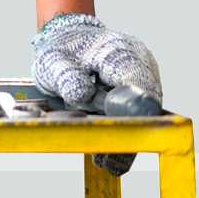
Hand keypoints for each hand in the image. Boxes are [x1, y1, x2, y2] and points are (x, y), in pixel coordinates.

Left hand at [31, 13, 162, 175]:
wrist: (70, 38)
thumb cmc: (62, 49)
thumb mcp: (52, 61)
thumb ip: (65, 76)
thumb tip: (82, 95)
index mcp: (117, 48)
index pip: (136, 79)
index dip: (134, 107)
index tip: (126, 131)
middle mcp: (139, 59)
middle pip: (147, 100)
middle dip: (129, 130)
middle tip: (107, 159)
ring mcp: (144, 73)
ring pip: (146, 110)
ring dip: (127, 134)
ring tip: (105, 160)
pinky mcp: (143, 87)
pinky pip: (139, 112)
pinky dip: (125, 131)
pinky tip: (110, 152)